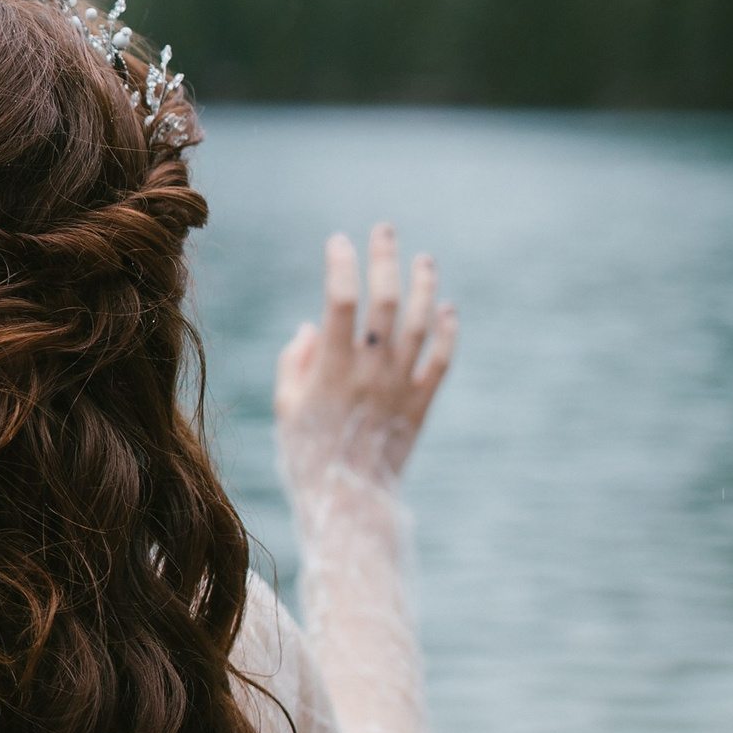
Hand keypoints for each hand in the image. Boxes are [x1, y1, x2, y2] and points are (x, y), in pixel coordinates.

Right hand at [274, 223, 457, 491]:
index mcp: (332, 370)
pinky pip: (440, 362)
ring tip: (423, 258)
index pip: (340, 302)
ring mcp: (399, 387)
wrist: (348, 503)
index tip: (337, 241)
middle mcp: (371, 372)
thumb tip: (311, 328)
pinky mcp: (419, 405)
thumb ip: (295, 363)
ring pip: (418, 325)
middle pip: (385, 303)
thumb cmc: (306, 456)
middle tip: (384, 230)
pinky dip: (446, 333)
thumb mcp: (285, 408)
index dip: (340, 266)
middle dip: (384, 261)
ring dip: (422, 287)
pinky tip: (447, 309)